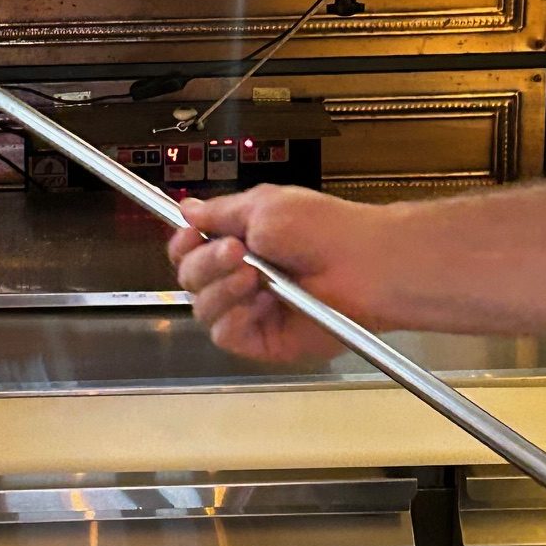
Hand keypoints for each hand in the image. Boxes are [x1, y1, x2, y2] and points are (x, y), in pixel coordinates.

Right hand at [167, 184, 386, 365]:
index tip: (190, 234)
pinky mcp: (262, 339)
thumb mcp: (266, 205)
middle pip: (190, 278)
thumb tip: (187, 209)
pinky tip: (257, 302)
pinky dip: (233, 317)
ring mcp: (250, 310)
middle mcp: (240, 276)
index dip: (183, 243)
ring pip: (202, 308)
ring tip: (253, 275)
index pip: (190, 249)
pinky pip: (224, 335)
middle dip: (206, 262)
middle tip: (237, 251)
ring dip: (221, 288)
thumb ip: (220, 212)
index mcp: (240, 242)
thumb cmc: (324, 229)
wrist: (362, 265)